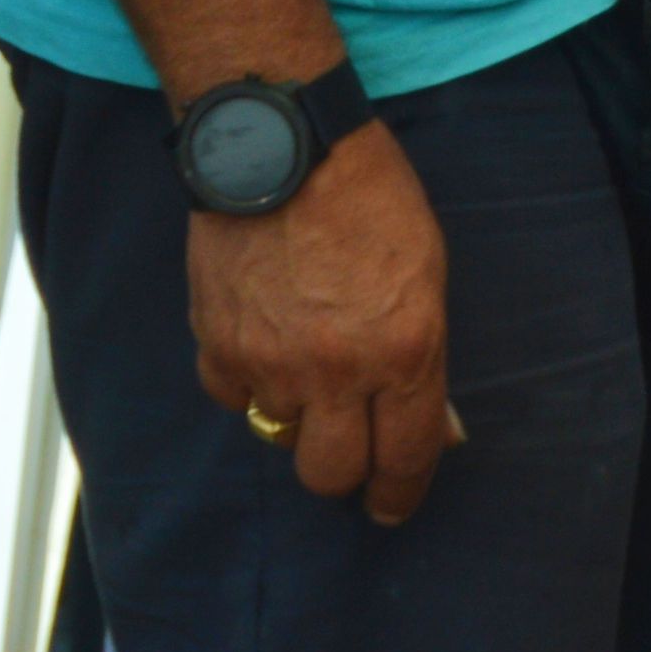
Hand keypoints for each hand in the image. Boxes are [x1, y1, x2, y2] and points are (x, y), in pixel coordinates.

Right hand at [188, 119, 459, 521]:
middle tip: (348, 452)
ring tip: (305, 359)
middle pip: (331, 473)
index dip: (400, 493)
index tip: (391, 506)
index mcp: (405, 350)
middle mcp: (337, 370)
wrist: (283, 145)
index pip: (405, 457)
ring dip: (293, 413)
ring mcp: (271, 363)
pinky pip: (231, 396)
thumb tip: (432, 426)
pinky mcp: (217, 345)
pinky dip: (245, 381)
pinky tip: (261, 339)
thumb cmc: (370, 196)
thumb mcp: (426, 272)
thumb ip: (424, 355)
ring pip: (278, 434)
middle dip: (343, 472)